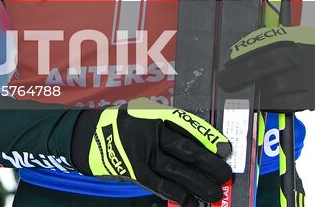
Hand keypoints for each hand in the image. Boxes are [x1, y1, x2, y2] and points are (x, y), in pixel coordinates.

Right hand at [70, 97, 231, 203]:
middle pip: (187, 149)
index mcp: (154, 115)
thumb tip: (202, 148)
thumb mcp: (143, 120)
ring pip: (178, 170)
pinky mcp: (133, 170)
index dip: (208, 136)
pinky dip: (178, 194)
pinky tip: (191, 201)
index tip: (225, 148)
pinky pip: (161, 184)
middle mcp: (149, 131)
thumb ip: (167, 130)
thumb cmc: (122, 129)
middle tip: (225, 175)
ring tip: (215, 193)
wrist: (89, 138)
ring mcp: (141, 151)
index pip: (187, 124)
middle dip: (210, 165)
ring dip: (200, 184)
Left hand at [217, 25, 314, 110]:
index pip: (267, 50)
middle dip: (242, 76)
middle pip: (268, 70)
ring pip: (276, 90)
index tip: (227, 64)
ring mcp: (311, 84)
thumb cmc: (308, 49)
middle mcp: (306, 63)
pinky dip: (270, 103)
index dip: (244, 58)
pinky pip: (286, 105)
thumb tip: (238, 50)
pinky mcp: (313, 100)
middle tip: (224, 81)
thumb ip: (270, 40)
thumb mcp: (295, 36)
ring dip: (256, 90)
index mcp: (298, 44)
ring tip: (244, 89)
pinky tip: (260, 99)